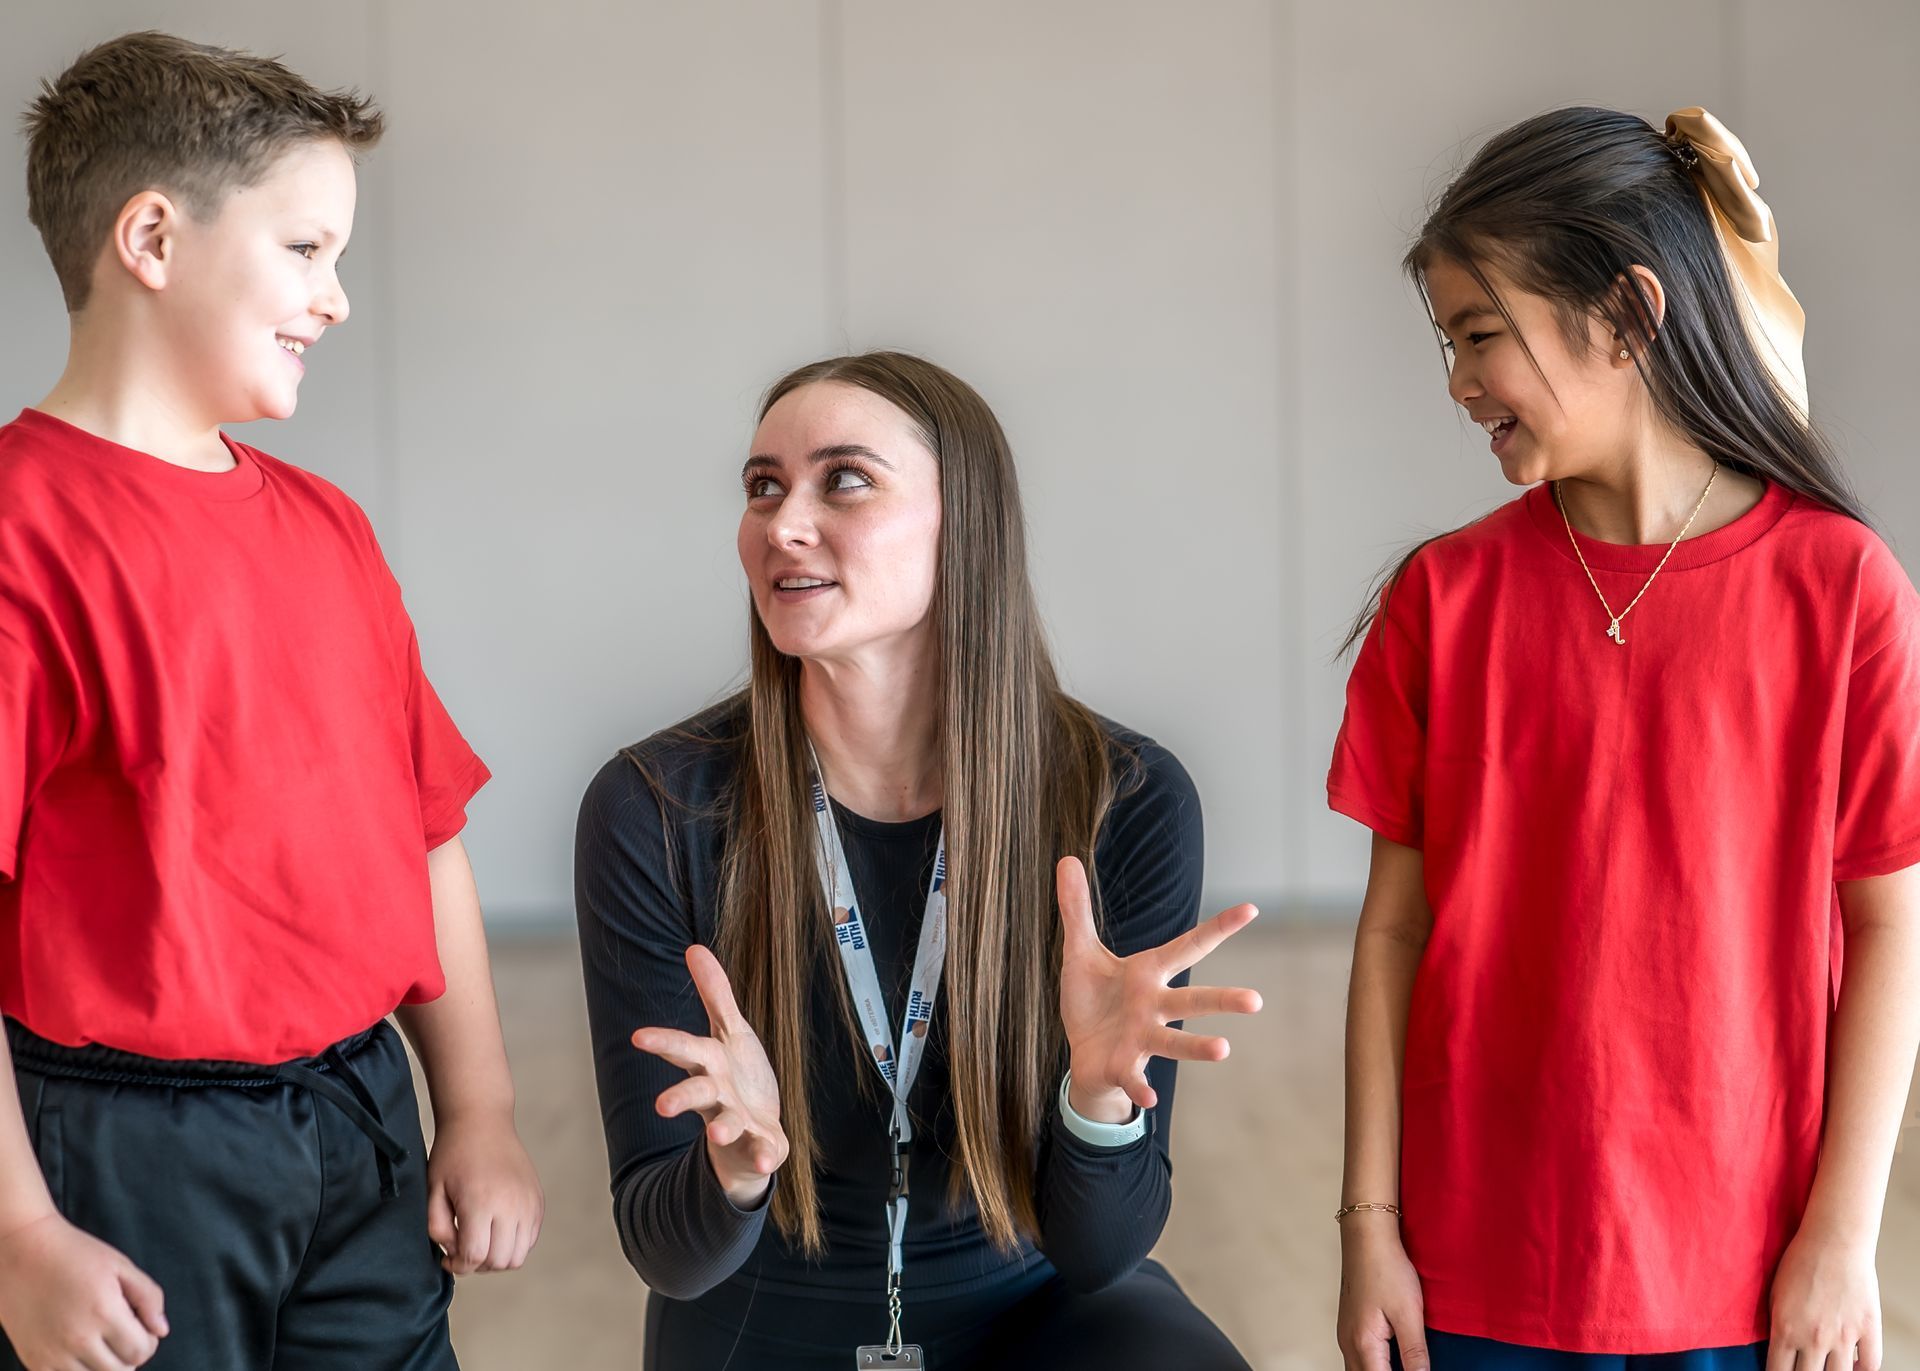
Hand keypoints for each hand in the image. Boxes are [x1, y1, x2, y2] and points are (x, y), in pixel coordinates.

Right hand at [0, 1211, 167, 1369]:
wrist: (23, 1252)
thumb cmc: (75, 1254)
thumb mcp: (120, 1266)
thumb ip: (148, 1297)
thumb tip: (161, 1330)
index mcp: (104, 1312)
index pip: (141, 1352)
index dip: (148, 1341)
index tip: (140, 1327)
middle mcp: (78, 1338)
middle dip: (129, 1355)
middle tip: (122, 1334)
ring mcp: (52, 1353)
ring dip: (104, 1365)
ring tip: (100, 1340)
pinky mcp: (33, 1360)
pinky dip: (77, 1370)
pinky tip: (78, 1349)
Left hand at [424, 1113, 543, 1275]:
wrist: (483, 1121)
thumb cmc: (454, 1154)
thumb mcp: (433, 1192)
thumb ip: (438, 1229)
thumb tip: (454, 1253)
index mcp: (481, 1202)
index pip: (475, 1257)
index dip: (458, 1266)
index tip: (448, 1258)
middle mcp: (511, 1204)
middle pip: (499, 1261)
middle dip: (477, 1264)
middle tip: (463, 1248)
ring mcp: (529, 1203)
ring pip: (518, 1256)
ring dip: (497, 1257)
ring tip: (482, 1240)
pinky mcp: (538, 1200)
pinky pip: (530, 1238)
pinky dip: (513, 1243)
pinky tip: (496, 1228)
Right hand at [631, 945, 788, 1208]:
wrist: (750, 1135)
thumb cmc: (736, 1076)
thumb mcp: (730, 1031)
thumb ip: (715, 994)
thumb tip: (694, 947)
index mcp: (710, 1065)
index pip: (684, 1050)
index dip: (663, 1043)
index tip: (638, 1037)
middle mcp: (719, 1096)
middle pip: (696, 1093)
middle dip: (680, 1098)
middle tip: (662, 1106)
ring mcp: (738, 1122)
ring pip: (726, 1124)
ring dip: (723, 1127)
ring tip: (717, 1132)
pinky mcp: (760, 1143)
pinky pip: (761, 1150)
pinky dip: (763, 1155)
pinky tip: (767, 1157)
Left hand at [1054, 856, 1261, 1121]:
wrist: (1083, 1052)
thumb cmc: (1091, 998)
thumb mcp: (1079, 950)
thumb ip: (1077, 908)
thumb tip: (1066, 858)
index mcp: (1147, 973)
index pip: (1188, 946)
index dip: (1219, 928)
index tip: (1252, 909)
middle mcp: (1152, 1006)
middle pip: (1192, 1000)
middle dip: (1223, 1000)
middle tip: (1256, 1001)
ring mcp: (1141, 1038)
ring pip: (1173, 1041)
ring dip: (1197, 1048)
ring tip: (1224, 1050)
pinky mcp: (1123, 1065)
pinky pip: (1133, 1076)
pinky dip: (1140, 1087)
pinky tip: (1147, 1101)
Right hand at [1337, 1216, 1427, 1370]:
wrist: (1366, 1236)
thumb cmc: (1385, 1267)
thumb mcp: (1409, 1313)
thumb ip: (1415, 1353)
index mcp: (1364, 1344)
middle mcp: (1348, 1343)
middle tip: (1412, 1368)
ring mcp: (1346, 1334)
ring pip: (1358, 1370)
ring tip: (1401, 1365)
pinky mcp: (1349, 1325)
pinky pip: (1357, 1358)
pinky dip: (1372, 1365)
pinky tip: (1389, 1359)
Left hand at [1767, 1220, 1881, 1370]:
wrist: (1833, 1240)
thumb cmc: (1799, 1260)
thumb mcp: (1775, 1294)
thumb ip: (1778, 1325)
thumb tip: (1779, 1349)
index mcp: (1785, 1329)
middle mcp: (1814, 1338)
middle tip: (1804, 1368)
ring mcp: (1843, 1336)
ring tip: (1827, 1366)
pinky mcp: (1868, 1329)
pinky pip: (1870, 1366)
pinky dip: (1862, 1370)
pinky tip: (1854, 1364)